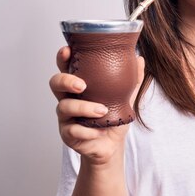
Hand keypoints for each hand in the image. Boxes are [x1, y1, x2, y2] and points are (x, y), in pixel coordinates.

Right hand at [49, 46, 144, 164]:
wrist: (112, 145)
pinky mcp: (67, 134)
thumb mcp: (125, 96)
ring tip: (102, 110)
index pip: (67, 67)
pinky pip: (72, 130)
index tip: (68, 51)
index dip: (63, 58)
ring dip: (83, 108)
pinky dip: (86, 131)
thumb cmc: (113, 117)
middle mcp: (69, 98)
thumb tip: (139, 58)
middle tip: (82, 85)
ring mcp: (66, 116)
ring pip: (64, 107)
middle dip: (65, 80)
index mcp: (80, 85)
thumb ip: (132, 78)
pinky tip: (97, 131)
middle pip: (55, 83)